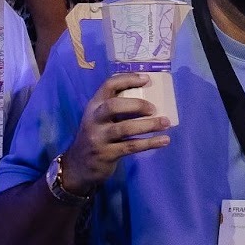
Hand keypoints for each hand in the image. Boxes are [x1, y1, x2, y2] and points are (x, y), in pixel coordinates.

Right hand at [60, 72, 170, 193]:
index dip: (128, 80)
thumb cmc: (96, 136)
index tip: (147, 79)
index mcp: (94, 105)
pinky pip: (131, 147)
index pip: (109, 85)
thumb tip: (150, 97)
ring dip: (148, 125)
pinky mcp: (106, 154)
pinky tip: (164, 140)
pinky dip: (149, 143)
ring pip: (125, 128)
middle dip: (137, 104)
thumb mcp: (99, 119)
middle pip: (114, 106)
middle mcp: (94, 119)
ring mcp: (99, 137)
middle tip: (154, 108)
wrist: (79, 166)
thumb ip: (115, 108)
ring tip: (166, 123)